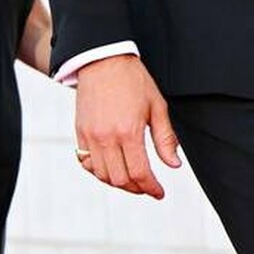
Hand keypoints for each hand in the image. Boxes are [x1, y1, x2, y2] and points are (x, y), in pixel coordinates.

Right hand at [73, 53, 180, 196]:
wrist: (103, 61)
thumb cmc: (133, 81)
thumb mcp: (157, 107)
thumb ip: (165, 139)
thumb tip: (174, 165)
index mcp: (129, 132)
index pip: (139, 173)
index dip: (151, 188)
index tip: (159, 192)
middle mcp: (106, 138)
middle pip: (120, 179)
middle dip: (137, 188)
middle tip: (148, 187)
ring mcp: (90, 136)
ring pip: (102, 175)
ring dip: (118, 182)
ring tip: (132, 180)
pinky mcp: (80, 132)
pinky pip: (86, 162)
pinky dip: (98, 171)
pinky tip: (111, 168)